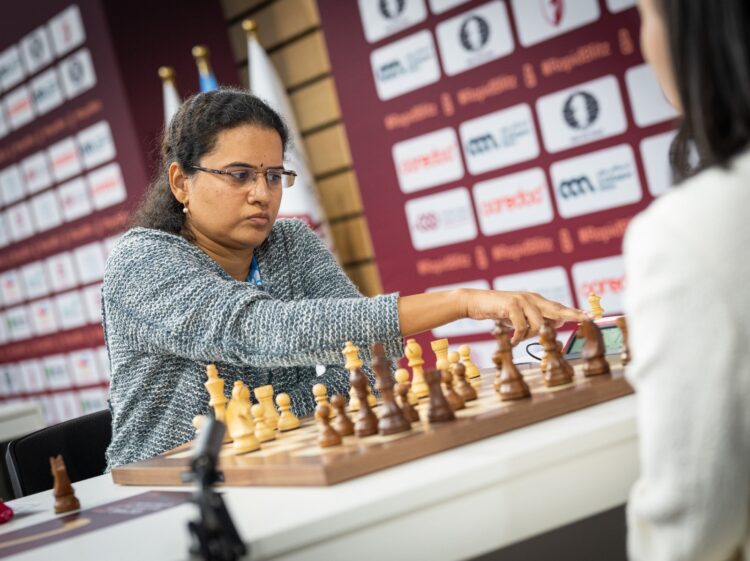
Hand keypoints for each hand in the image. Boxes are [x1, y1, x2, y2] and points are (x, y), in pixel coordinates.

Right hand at [460, 289, 586, 344]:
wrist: (476, 302)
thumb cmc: (499, 311)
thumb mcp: (520, 317)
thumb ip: (537, 319)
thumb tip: (557, 324)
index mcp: (536, 301)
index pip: (559, 308)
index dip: (574, 313)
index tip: (590, 316)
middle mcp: (532, 299)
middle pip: (557, 310)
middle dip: (572, 315)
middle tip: (587, 318)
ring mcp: (522, 300)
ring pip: (538, 324)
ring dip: (529, 335)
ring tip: (518, 338)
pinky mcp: (511, 305)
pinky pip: (521, 326)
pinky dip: (518, 336)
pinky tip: (513, 340)